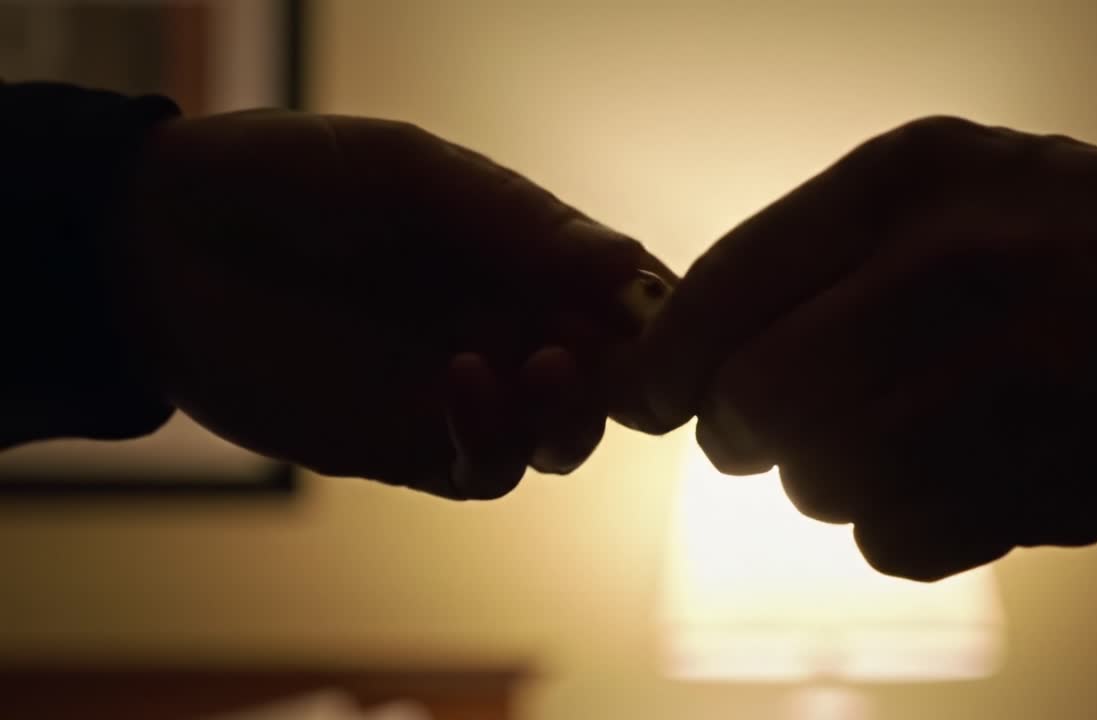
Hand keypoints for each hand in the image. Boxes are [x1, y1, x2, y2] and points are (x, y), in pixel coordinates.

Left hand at [110, 110, 673, 498]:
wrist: (165, 242)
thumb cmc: (296, 181)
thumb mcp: (416, 176)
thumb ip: (520, 223)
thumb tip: (631, 266)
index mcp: (528, 257)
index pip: (629, 295)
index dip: (661, 310)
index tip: (669, 309)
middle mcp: (512, 329)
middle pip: (616, 381)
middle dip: (629, 374)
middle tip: (602, 347)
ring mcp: (468, 395)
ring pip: (564, 439)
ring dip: (572, 411)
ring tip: (541, 362)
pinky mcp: (413, 446)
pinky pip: (486, 470)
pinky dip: (494, 438)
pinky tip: (461, 378)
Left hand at [623, 116, 1096, 579]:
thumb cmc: (1066, 231)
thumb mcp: (934, 185)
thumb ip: (801, 258)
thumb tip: (677, 362)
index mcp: (902, 185)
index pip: (720, 292)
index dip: (665, 363)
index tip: (652, 397)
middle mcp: (950, 272)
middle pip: (758, 404)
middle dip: (744, 430)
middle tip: (769, 423)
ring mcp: (1010, 381)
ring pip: (821, 486)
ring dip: (831, 476)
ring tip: (894, 431)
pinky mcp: (1055, 480)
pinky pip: (895, 544)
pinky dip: (899, 525)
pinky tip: (951, 471)